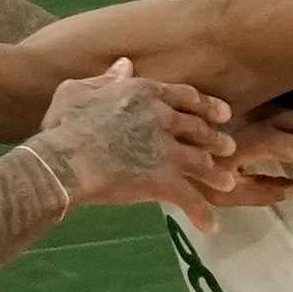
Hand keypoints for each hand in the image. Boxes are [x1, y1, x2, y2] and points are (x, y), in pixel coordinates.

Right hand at [28, 59, 238, 232]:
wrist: (64, 161)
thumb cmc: (64, 126)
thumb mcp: (77, 90)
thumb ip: (106, 79)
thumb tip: (126, 65)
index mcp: (145, 94)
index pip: (186, 97)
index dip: (206, 105)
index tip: (221, 113)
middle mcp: (163, 118)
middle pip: (199, 129)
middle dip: (216, 140)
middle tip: (229, 148)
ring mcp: (167, 150)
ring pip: (201, 162)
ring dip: (216, 174)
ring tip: (228, 182)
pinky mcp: (164, 181)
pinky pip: (190, 199)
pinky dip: (202, 213)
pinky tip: (211, 226)